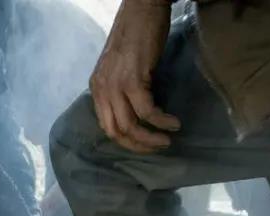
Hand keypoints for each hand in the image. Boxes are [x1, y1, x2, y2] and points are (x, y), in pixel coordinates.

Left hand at [90, 0, 180, 152]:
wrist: (142, 8)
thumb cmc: (136, 35)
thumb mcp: (121, 68)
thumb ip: (121, 90)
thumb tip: (135, 114)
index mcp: (97, 88)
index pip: (106, 126)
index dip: (126, 141)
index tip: (144, 143)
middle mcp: (102, 89)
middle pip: (116, 131)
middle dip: (139, 145)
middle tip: (158, 147)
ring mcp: (115, 85)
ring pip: (130, 126)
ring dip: (151, 139)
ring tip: (167, 139)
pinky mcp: (133, 79)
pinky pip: (147, 111)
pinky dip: (161, 122)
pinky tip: (172, 123)